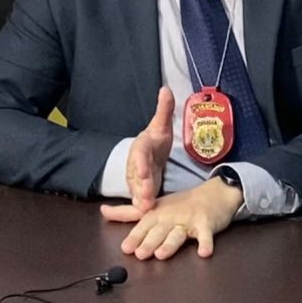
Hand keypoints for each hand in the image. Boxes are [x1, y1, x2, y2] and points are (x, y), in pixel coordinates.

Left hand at [100, 177, 243, 260]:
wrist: (213, 194)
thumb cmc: (181, 204)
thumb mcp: (153, 206)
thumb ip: (127, 212)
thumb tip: (102, 211)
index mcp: (158, 213)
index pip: (144, 224)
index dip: (135, 236)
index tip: (125, 248)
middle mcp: (171, 216)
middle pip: (159, 230)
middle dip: (149, 241)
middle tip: (140, 254)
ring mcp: (189, 220)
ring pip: (178, 233)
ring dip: (170, 243)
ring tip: (162, 254)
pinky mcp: (206, 224)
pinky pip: (206, 235)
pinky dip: (205, 243)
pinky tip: (204, 252)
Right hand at [124, 86, 173, 213]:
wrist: (148, 154)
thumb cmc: (156, 140)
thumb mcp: (161, 125)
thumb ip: (164, 109)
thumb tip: (165, 89)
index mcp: (141, 146)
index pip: (139, 153)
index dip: (140, 161)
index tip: (144, 168)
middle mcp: (135, 164)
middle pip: (137, 175)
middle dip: (141, 184)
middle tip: (147, 194)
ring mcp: (136, 179)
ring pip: (136, 190)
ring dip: (140, 199)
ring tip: (145, 207)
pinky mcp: (140, 191)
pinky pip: (138, 200)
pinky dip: (140, 207)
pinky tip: (145, 214)